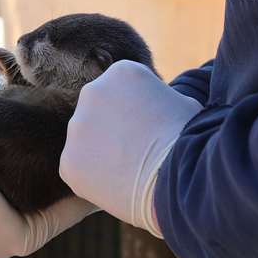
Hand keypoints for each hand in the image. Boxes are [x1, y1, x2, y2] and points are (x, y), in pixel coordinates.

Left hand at [60, 60, 201, 237]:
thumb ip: (155, 99)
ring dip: (101, 153)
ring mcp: (77, 127)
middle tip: (136, 153)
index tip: (151, 131)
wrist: (180, 178)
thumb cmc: (189, 140)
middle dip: (112, 130)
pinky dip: (93, 178)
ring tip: (129, 171)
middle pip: (97, 112)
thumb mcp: (180, 102)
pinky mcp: (68, 161)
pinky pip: (77, 169)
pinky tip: (117, 185)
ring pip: (86, 141)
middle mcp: (92, 92)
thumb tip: (155, 107)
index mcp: (121, 72)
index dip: (137, 114)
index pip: (121, 91)